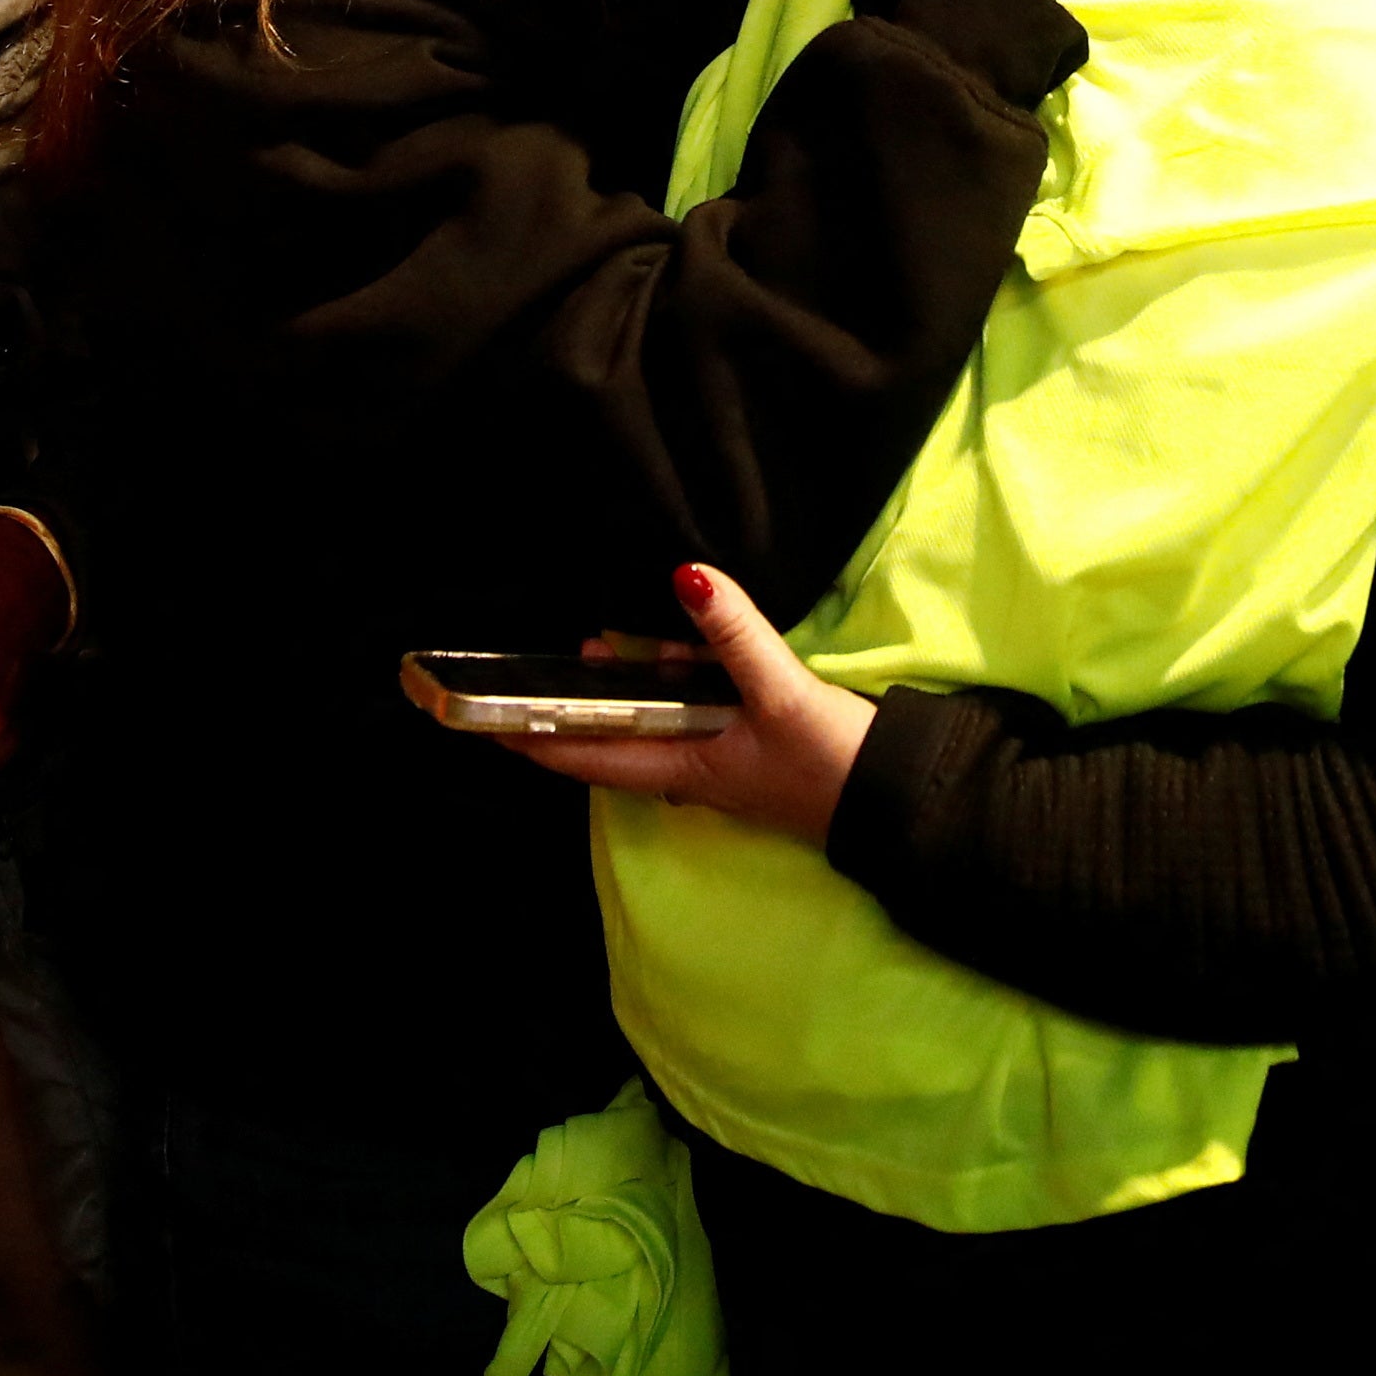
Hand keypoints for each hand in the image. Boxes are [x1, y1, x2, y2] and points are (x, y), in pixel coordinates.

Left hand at [500, 562, 875, 847]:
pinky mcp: (748, 744)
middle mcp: (689, 767)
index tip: (483, 719)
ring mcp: (718, 757)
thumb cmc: (829, 764)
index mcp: (680, 766)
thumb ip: (734, 634)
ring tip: (597, 646)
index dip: (533, 737)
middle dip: (572, 706)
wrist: (892, 799)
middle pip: (612, 738)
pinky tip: (682, 647)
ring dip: (625, 689)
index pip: (586, 754)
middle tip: (539, 668)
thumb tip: (687, 575)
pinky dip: (677, 683)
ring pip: (654, 721)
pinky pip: (693, 712)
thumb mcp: (779, 694)